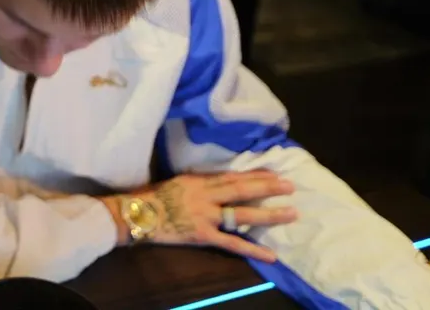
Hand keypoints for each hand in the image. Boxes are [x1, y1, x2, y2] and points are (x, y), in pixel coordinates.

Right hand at [108, 170, 298, 262]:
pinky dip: (252, 249)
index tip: (275, 173)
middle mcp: (206, 195)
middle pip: (242, 189)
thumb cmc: (155, 196)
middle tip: (290, 186)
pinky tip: (270, 256)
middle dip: (267, 187)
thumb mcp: (180, 181)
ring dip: (268, 214)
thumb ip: (201, 182)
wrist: (138, 214)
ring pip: (242, 214)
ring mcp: (206, 215)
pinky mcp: (203, 235)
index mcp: (200, 180)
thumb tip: (223, 180)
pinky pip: (231, 244)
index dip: (255, 174)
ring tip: (291, 213)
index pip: (233, 176)